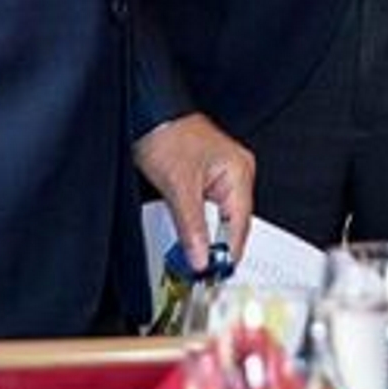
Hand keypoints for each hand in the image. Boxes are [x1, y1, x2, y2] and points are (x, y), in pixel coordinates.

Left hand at [134, 111, 254, 272]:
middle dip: (218, 249)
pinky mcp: (207, 179)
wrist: (147, 112)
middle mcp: (237, 172)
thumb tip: (201, 258)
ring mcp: (223, 175)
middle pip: (234, 224)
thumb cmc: (166, 133)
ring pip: (221, 220)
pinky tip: (192, 241)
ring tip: (194, 260)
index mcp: (239, 171)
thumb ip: (192, 227)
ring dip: (209, 239)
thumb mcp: (178, 186)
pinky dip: (202, 227)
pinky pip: (211, 212)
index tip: (213, 276)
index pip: (240, 224)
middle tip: (201, 273)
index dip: (227, 253)